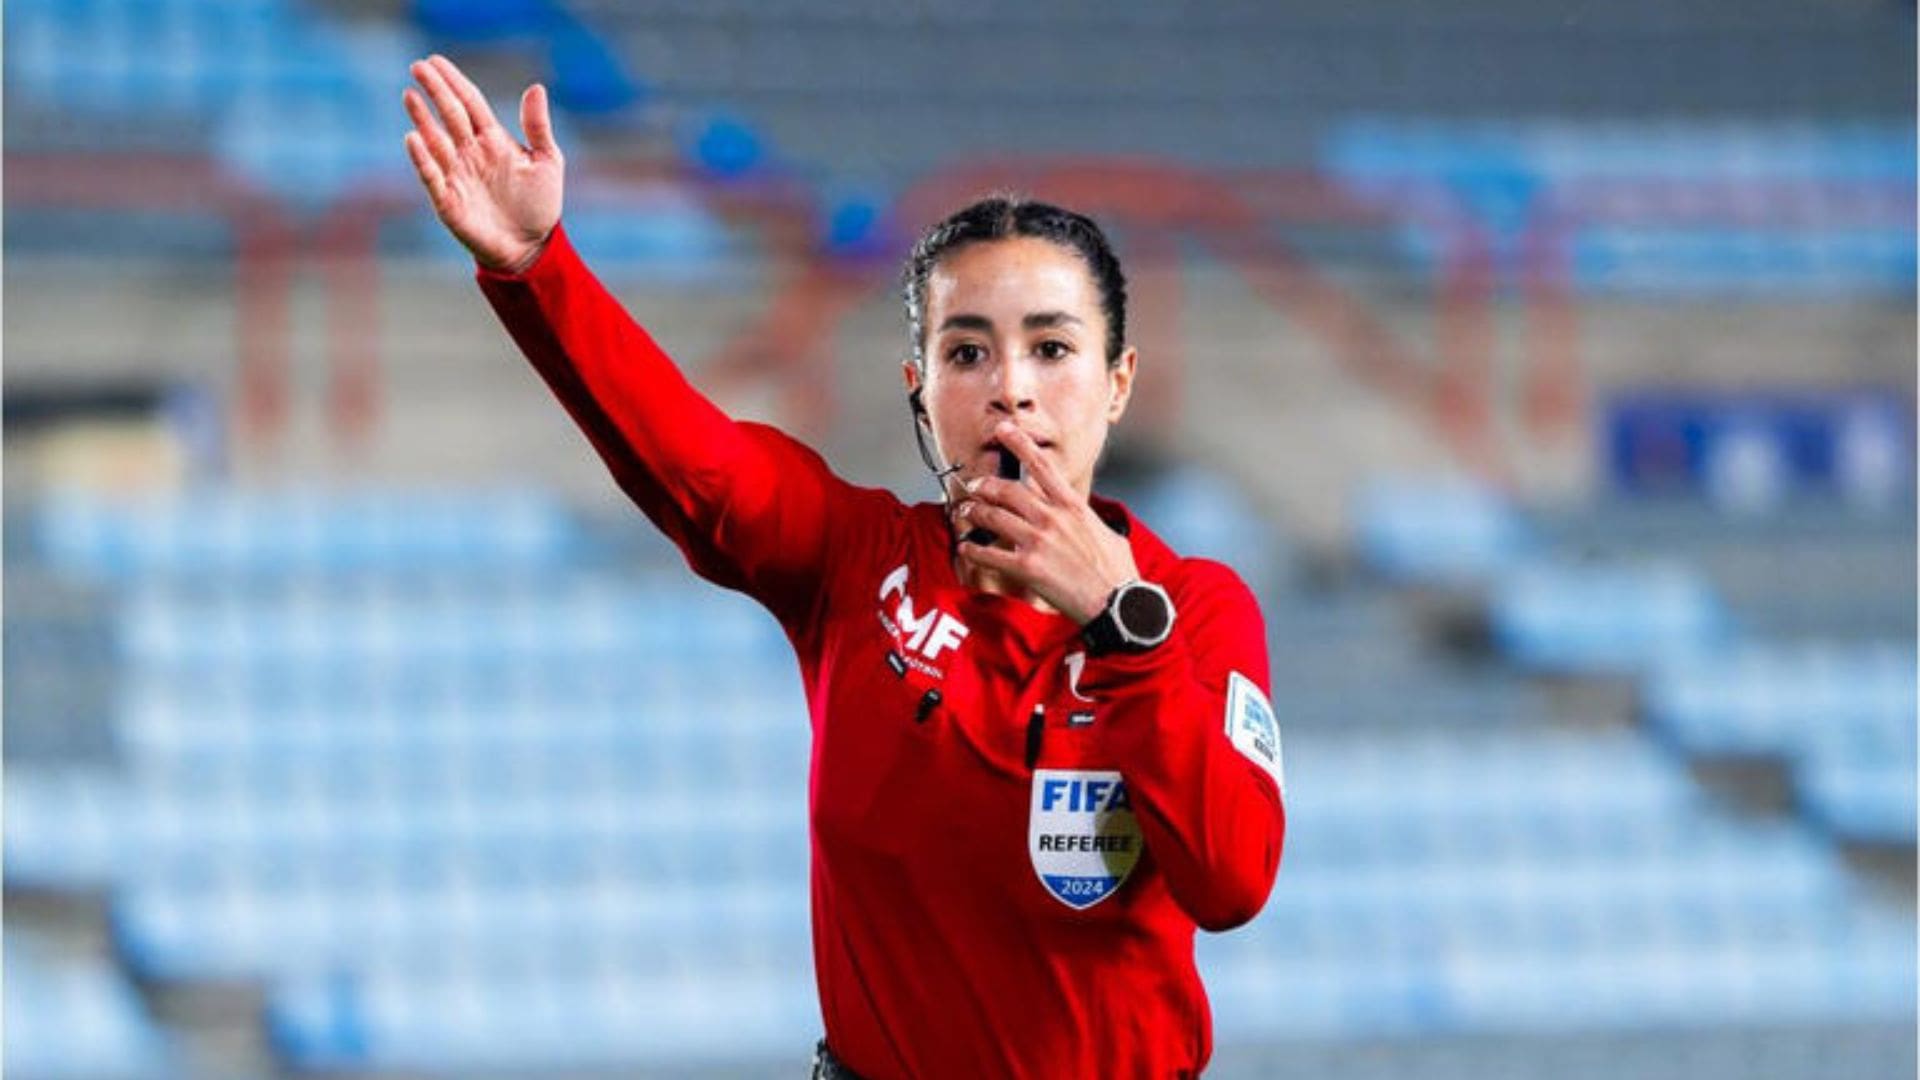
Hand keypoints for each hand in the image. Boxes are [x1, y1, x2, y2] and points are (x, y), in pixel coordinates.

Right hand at [403, 55, 562, 272]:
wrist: (532, 247)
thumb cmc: (539, 205)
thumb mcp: (547, 162)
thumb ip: (537, 127)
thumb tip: (536, 87)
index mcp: (492, 140)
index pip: (469, 103)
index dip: (453, 82)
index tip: (435, 61)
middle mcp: (470, 153)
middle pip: (449, 115)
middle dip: (435, 90)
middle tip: (418, 67)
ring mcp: (457, 175)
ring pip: (436, 141)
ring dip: (422, 118)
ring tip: (410, 95)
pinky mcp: (448, 201)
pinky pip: (432, 176)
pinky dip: (422, 159)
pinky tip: (413, 138)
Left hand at [953, 421, 1139, 624]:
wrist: (1119, 602)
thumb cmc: (1116, 571)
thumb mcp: (1104, 531)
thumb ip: (1084, 516)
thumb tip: (1077, 510)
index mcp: (1072, 506)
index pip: (1041, 466)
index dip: (1018, 444)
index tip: (1003, 429)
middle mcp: (1052, 518)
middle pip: (1007, 490)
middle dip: (985, 485)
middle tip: (975, 486)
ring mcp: (1038, 541)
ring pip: (993, 517)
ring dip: (974, 512)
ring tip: (966, 512)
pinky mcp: (1027, 568)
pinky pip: (989, 554)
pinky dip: (973, 550)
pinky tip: (966, 549)